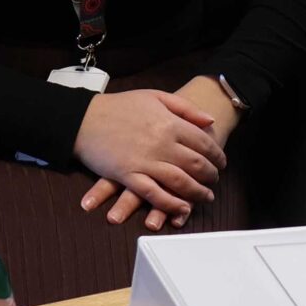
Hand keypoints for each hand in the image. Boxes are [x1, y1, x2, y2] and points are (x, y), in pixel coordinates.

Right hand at [73, 89, 226, 225]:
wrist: (84, 119)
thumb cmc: (119, 106)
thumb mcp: (155, 96)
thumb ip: (185, 108)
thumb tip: (210, 121)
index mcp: (169, 123)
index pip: (203, 142)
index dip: (217, 154)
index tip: (222, 162)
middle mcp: (161, 143)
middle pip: (196, 164)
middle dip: (211, 175)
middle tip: (216, 180)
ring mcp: (145, 161)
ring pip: (180, 182)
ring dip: (197, 192)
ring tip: (206, 197)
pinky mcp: (128, 176)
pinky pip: (154, 194)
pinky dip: (171, 203)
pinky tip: (182, 208)